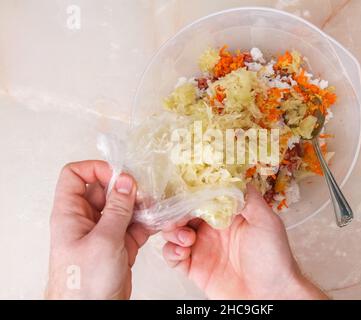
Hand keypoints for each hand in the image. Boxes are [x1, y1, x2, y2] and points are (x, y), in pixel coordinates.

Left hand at [46, 160, 151, 298]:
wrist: (92, 313)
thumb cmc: (84, 284)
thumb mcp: (103, 241)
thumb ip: (117, 209)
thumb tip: (125, 182)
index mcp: (71, 214)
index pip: (75, 176)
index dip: (97, 170)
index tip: (119, 176)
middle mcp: (86, 220)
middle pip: (105, 190)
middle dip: (126, 189)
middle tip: (143, 194)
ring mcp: (104, 232)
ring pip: (123, 208)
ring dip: (140, 207)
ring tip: (156, 209)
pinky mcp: (119, 245)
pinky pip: (134, 226)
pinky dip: (147, 223)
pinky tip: (159, 222)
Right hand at [162, 184, 327, 299]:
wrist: (271, 295)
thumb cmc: (273, 258)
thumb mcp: (266, 221)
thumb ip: (248, 198)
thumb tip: (233, 176)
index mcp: (227, 215)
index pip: (202, 197)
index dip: (190, 194)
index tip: (182, 192)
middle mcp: (212, 229)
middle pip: (183, 213)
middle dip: (176, 212)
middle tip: (178, 217)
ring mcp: (202, 248)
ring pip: (174, 232)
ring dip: (173, 231)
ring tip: (187, 239)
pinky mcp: (194, 268)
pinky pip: (172, 256)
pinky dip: (170, 251)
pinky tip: (182, 252)